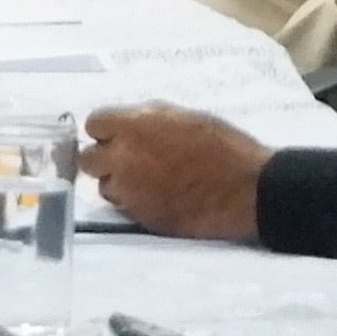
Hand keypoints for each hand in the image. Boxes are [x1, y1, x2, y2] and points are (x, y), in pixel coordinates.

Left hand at [82, 104, 270, 240]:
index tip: (119, 136)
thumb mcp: (183, 118)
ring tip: (149, 183)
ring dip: (120, 184)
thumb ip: (147, 121)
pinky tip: (161, 198)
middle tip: (127, 161)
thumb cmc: (223, 147)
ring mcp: (130, 191)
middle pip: (89, 159)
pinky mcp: (141, 217)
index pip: (94, 124)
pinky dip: (136, 203)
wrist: (247, 190)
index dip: (107, 130)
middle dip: (105, 159)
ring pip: (105, 187)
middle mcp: (123, 158)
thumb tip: (127, 125)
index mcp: (134, 126)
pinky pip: (125, 208)